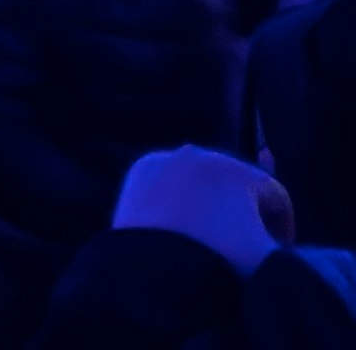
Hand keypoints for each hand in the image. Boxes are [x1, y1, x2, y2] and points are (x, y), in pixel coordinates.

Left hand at [110, 148, 290, 272]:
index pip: (276, 194)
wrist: (157, 274)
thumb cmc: (221, 265)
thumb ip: (287, 252)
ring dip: (211, 205)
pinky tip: (180, 230)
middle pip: (238, 183)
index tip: (279, 252)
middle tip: (244, 246)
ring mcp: (166, 160)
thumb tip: (281, 244)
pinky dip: (178, 201)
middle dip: (246, 212)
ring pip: (202, 181)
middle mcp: (200, 155)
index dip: (284, 227)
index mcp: (237, 171)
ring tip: (210, 240)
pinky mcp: (139, 173)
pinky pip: (170, 183)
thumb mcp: (269, 262)